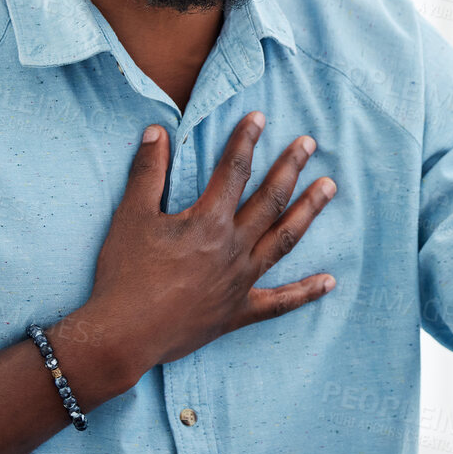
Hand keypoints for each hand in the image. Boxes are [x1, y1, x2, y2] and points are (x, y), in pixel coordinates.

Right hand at [66, 111, 336, 387]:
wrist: (122, 336)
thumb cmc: (124, 275)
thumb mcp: (130, 217)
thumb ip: (147, 172)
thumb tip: (157, 130)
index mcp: (208, 222)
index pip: (234, 171)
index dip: (246, 140)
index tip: (259, 117)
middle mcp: (233, 248)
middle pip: (270, 200)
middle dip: (290, 167)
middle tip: (309, 143)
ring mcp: (241, 281)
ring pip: (284, 240)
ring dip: (308, 212)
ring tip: (329, 188)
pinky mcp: (239, 312)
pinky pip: (280, 302)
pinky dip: (306, 292)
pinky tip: (329, 281)